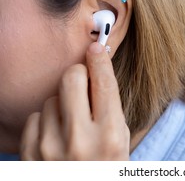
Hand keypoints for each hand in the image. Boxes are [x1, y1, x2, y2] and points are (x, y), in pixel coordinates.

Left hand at [20, 42, 129, 159]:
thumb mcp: (121, 140)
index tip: (97, 47)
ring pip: (52, 97)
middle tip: (84, 83)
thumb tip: (97, 66)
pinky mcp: (30, 154)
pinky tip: (56, 135)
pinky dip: (46, 121)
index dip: (100, 59)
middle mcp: (80, 140)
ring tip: (71, 124)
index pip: (104, 83)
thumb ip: (110, 106)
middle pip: (72, 78)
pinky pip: (35, 116)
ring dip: (62, 104)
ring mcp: (51, 148)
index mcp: (110, 136)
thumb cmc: (106, 169)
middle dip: (79, 75)